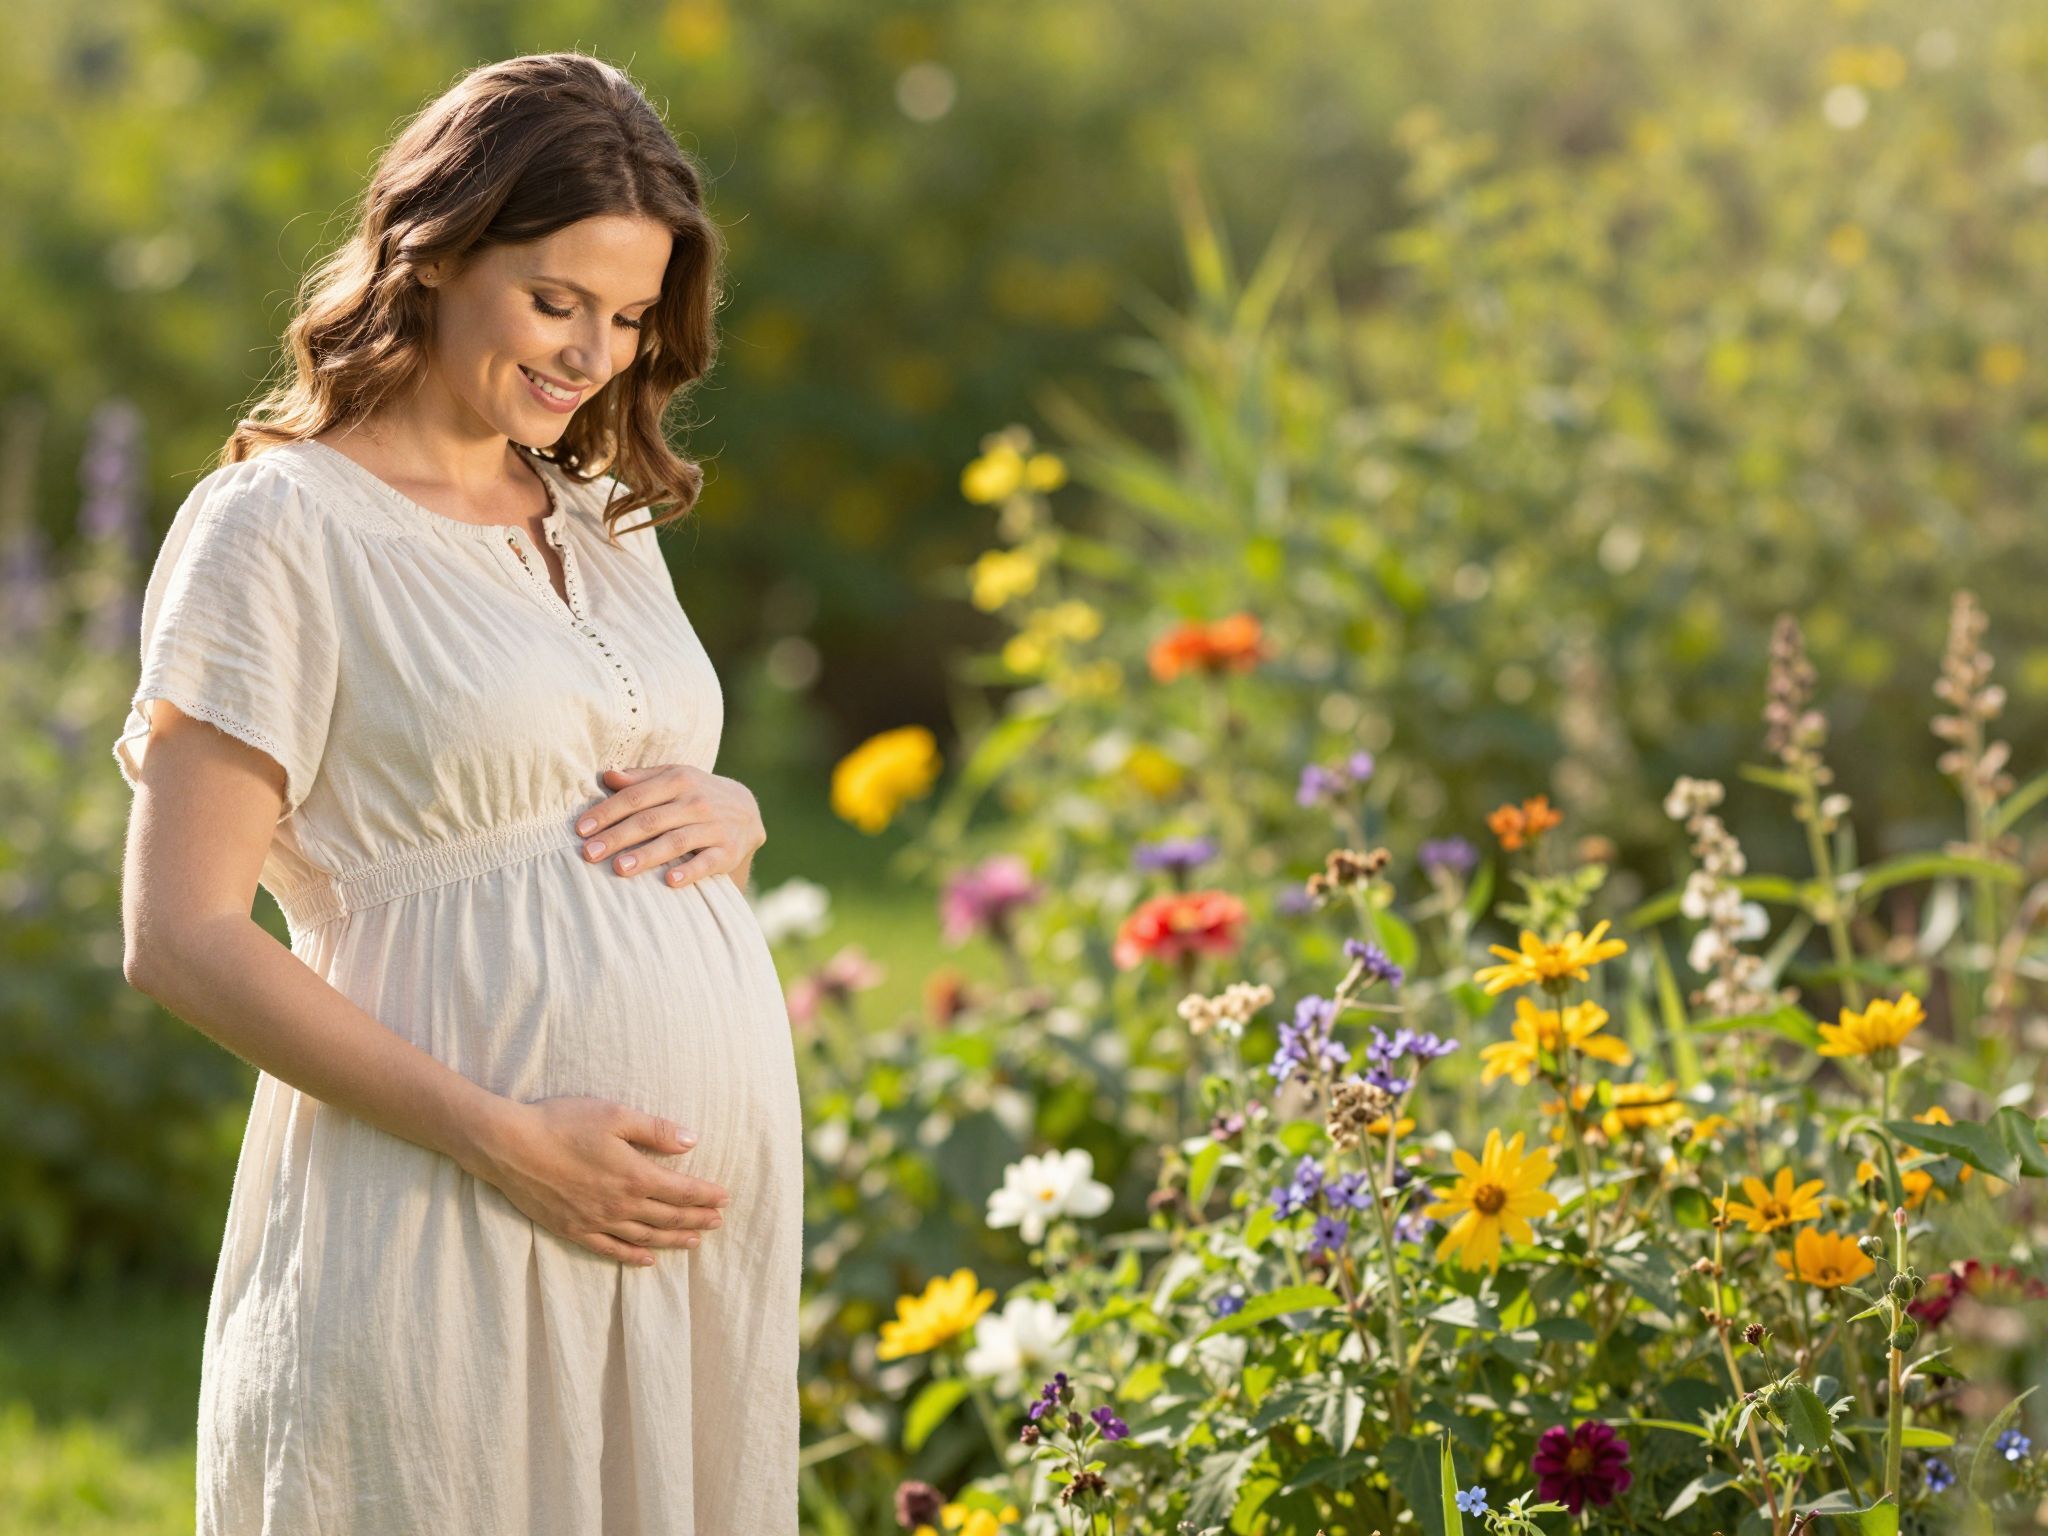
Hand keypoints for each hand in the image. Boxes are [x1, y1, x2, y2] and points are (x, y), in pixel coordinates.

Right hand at [474, 1096, 731, 1265]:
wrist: (510, 1146)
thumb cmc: (563, 1124)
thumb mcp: (615, 1116)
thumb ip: (656, 1130)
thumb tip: (692, 1140)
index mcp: (635, 1176)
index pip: (682, 1191)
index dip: (706, 1196)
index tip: (724, 1198)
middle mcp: (620, 1205)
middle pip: (668, 1218)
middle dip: (697, 1220)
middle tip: (718, 1222)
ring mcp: (596, 1222)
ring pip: (645, 1238)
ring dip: (672, 1240)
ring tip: (694, 1242)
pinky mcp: (573, 1230)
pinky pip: (611, 1250)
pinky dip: (633, 1257)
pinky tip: (647, 1260)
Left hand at [574, 764, 765, 890]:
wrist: (747, 811)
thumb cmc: (696, 794)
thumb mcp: (673, 778)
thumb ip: (641, 779)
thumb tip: (607, 776)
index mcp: (678, 780)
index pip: (636, 797)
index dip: (607, 812)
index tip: (581, 830)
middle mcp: (696, 801)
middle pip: (650, 820)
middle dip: (617, 837)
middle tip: (589, 853)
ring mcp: (713, 826)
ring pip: (675, 841)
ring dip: (646, 855)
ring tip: (619, 868)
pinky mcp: (727, 851)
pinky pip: (706, 862)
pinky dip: (689, 872)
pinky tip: (669, 882)